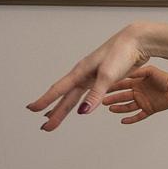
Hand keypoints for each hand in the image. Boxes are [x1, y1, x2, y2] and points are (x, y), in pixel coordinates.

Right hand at [28, 25, 148, 131]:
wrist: (136, 41)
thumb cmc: (122, 54)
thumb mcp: (108, 76)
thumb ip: (95, 94)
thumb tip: (83, 112)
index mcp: (80, 72)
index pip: (58, 90)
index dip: (45, 101)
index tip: (31, 109)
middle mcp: (83, 74)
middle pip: (65, 97)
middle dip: (55, 113)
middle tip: (45, 127)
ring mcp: (92, 76)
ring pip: (74, 97)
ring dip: (64, 109)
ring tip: (53, 119)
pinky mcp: (102, 78)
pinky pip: (86, 94)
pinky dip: (80, 103)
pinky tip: (79, 108)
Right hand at [102, 66, 167, 124]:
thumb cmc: (165, 78)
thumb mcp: (150, 71)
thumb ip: (138, 72)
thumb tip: (126, 73)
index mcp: (137, 83)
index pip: (122, 85)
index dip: (113, 87)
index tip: (103, 88)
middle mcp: (138, 92)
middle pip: (123, 97)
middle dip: (113, 99)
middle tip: (103, 101)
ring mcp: (143, 101)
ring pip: (128, 107)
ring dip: (119, 108)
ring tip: (111, 109)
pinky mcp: (149, 109)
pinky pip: (138, 116)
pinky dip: (131, 119)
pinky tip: (123, 121)